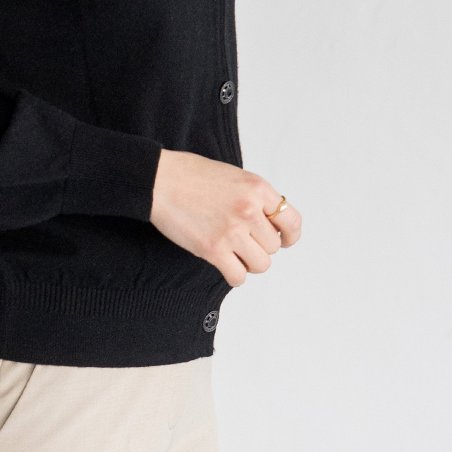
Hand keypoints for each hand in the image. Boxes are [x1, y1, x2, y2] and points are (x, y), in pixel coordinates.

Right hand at [151, 147, 301, 287]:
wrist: (160, 180)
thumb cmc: (191, 176)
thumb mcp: (235, 177)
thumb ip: (255, 198)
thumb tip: (270, 223)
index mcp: (258, 189)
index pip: (292, 221)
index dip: (290, 236)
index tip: (285, 240)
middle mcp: (249, 210)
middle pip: (274, 247)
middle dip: (261, 247)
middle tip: (244, 241)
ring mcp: (232, 231)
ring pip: (261, 264)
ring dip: (250, 262)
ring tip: (235, 253)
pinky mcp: (213, 249)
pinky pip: (238, 276)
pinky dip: (235, 275)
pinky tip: (226, 265)